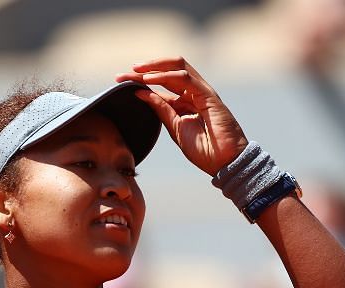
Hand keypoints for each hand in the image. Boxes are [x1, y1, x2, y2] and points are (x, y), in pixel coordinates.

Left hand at [116, 57, 247, 174]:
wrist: (225, 163)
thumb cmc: (205, 151)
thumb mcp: (175, 128)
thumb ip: (161, 109)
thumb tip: (140, 93)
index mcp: (186, 102)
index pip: (162, 84)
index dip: (141, 80)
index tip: (120, 81)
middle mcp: (194, 93)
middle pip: (168, 71)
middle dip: (145, 69)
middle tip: (123, 74)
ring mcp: (202, 92)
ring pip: (177, 67)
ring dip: (153, 67)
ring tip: (134, 72)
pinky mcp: (208, 95)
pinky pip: (185, 79)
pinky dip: (166, 76)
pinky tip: (149, 80)